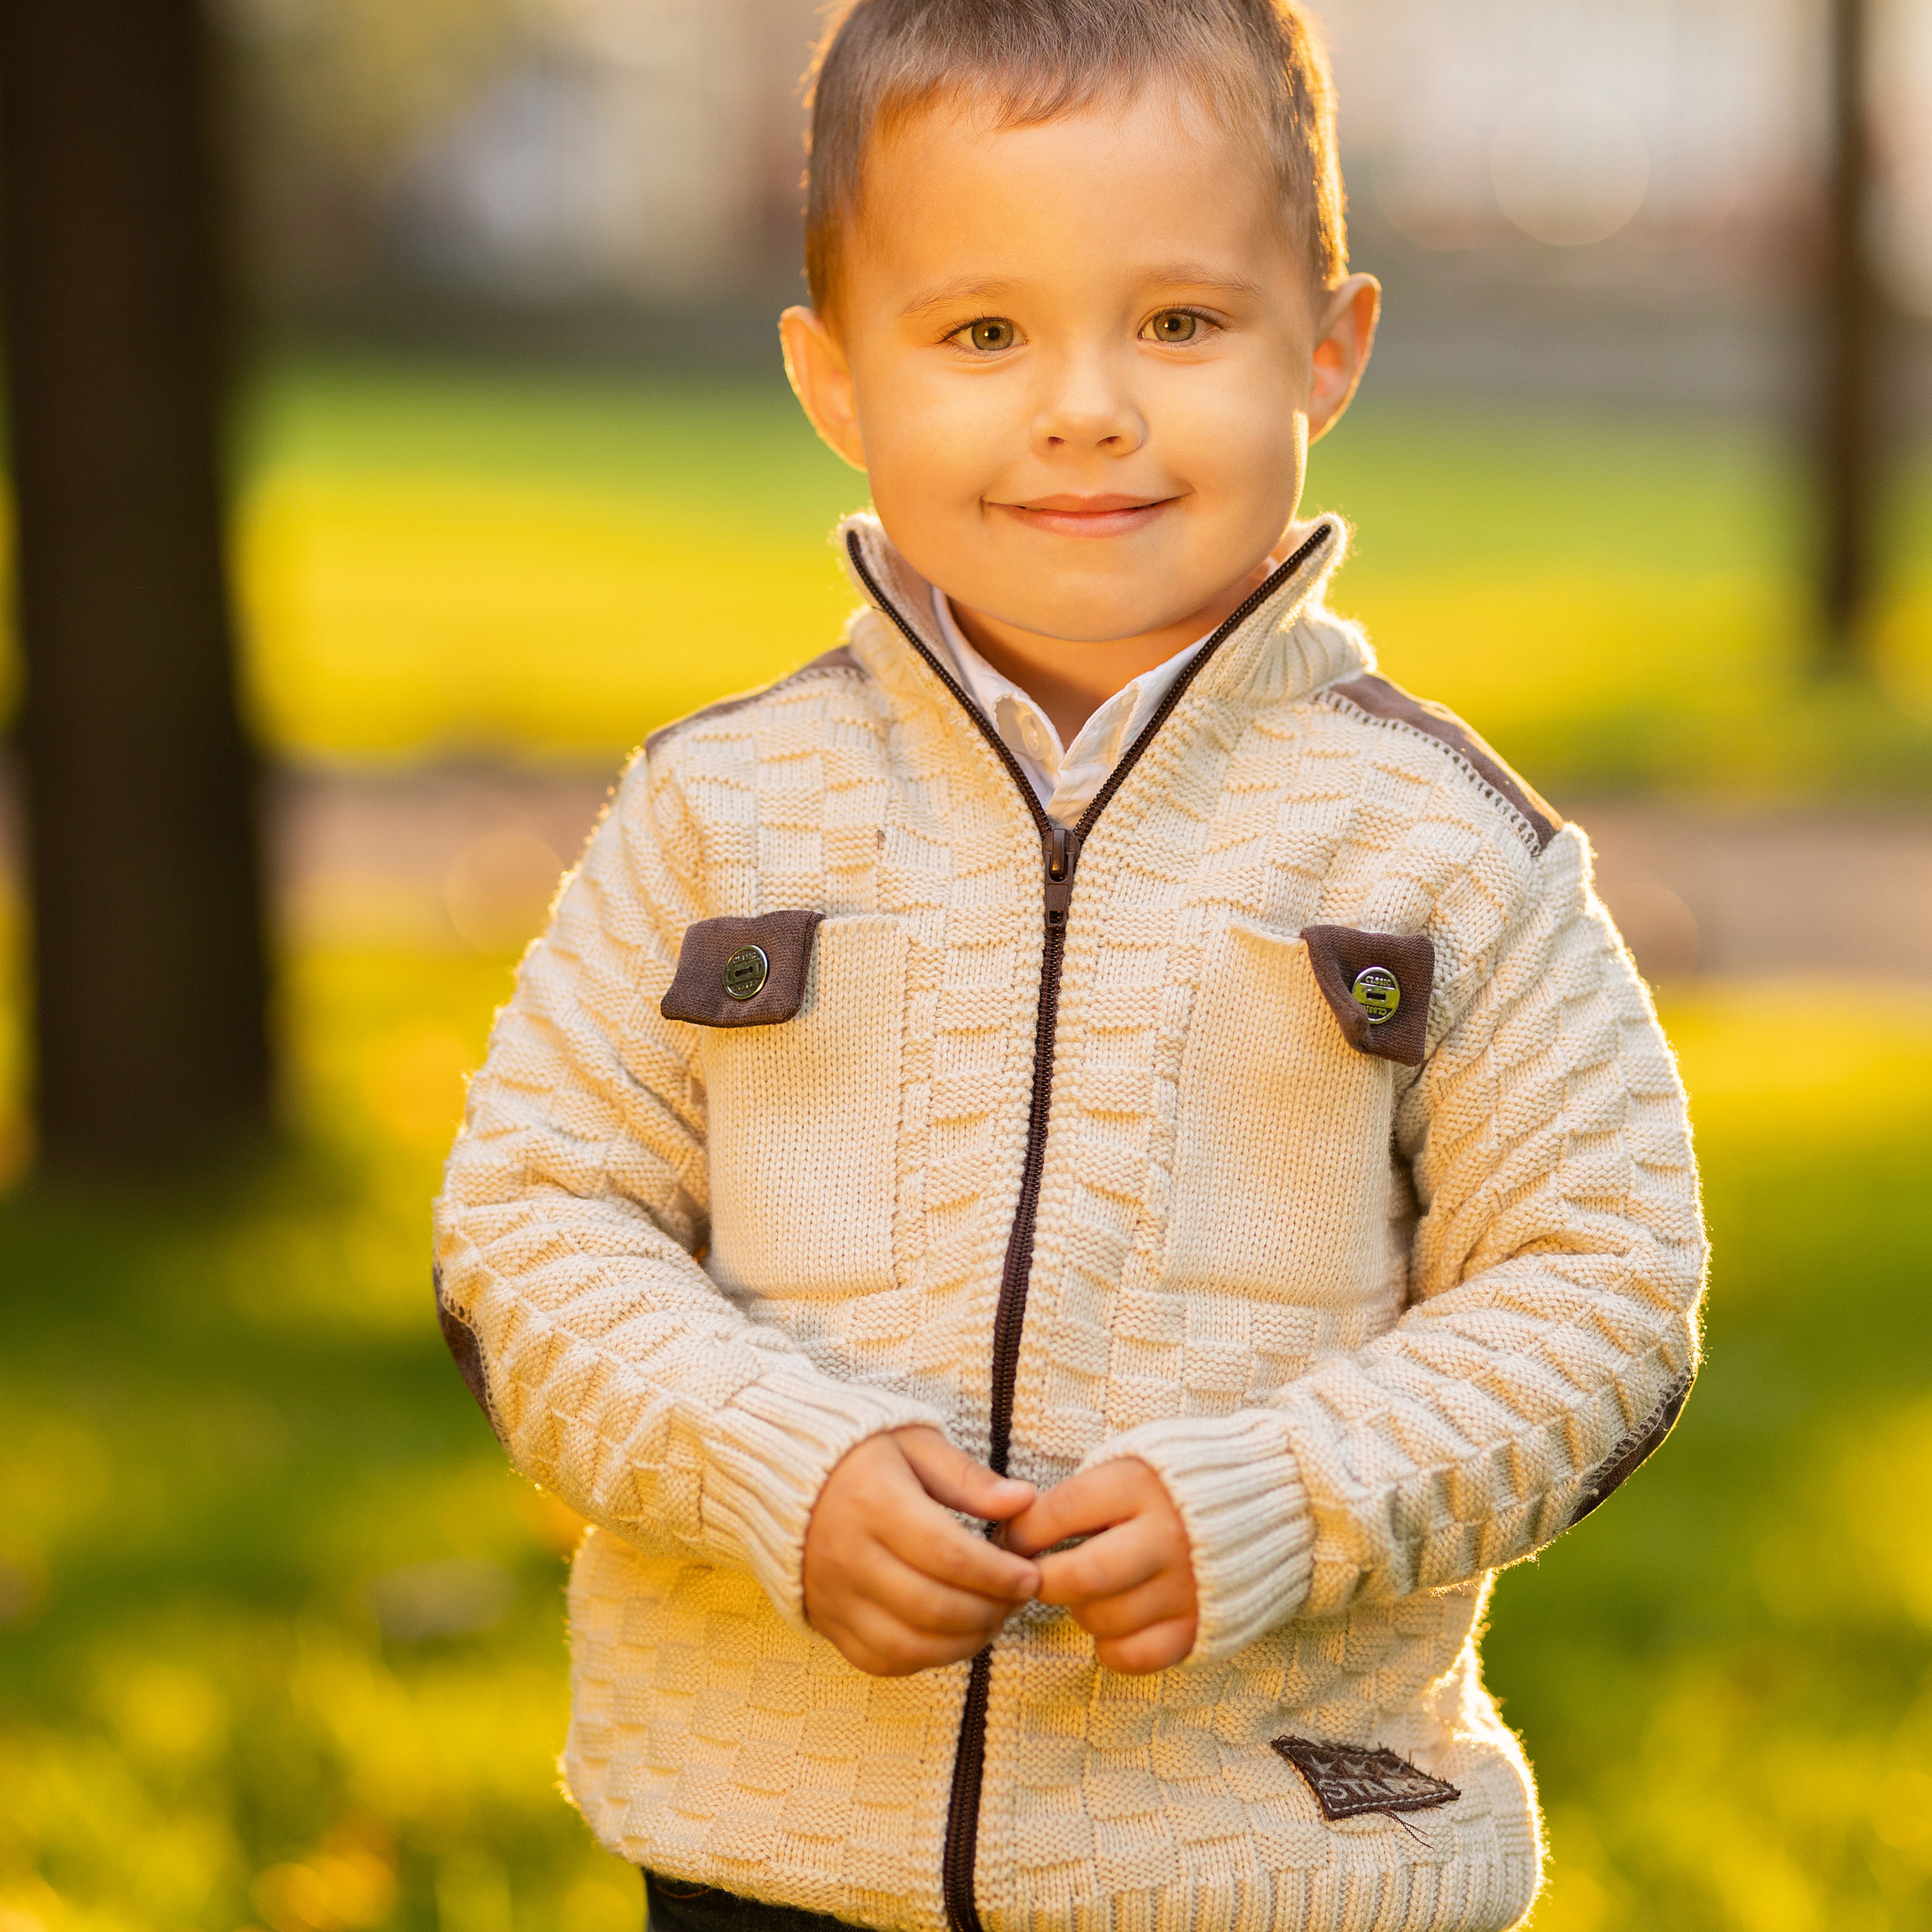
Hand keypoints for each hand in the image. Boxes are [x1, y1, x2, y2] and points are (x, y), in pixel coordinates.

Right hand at [803, 1427, 1040, 1676]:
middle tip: (1019, 1598)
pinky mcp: (827, 1621)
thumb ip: (967, 1477)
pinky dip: (924, 1658)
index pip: (947, 1554)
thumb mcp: (914, 1444)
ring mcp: (833, 1595)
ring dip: (964, 1642)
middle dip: (990, 1610)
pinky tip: (952, 1636)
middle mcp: (847, 1555)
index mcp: (872, 1501)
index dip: (997, 1573)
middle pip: (932, 1606)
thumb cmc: (860, 1454)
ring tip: (994, 1618)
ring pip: (909, 1644)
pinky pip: (880, 1660)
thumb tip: (1023, 1500)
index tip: (1030, 1574)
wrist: (783, 1473)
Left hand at [1002, 1458, 1197, 1674]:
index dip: (1022, 1533)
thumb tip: (1014, 1531)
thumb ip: (1078, 1495)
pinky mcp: (1199, 1625)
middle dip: (1044, 1581)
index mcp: (1139, 1485)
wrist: (1260, 1503)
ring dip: (1080, 1611)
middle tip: (1039, 1575)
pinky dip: (1111, 1648)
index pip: (1059, 1514)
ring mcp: (1185, 1586)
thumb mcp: (1127, 1465)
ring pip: (1102, 1619)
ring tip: (1087, 1591)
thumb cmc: (1170, 1484)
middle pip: (1080, 1576)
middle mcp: (1165, 1536)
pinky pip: (1135, 1656)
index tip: (1011, 1541)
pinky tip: (1113, 1623)